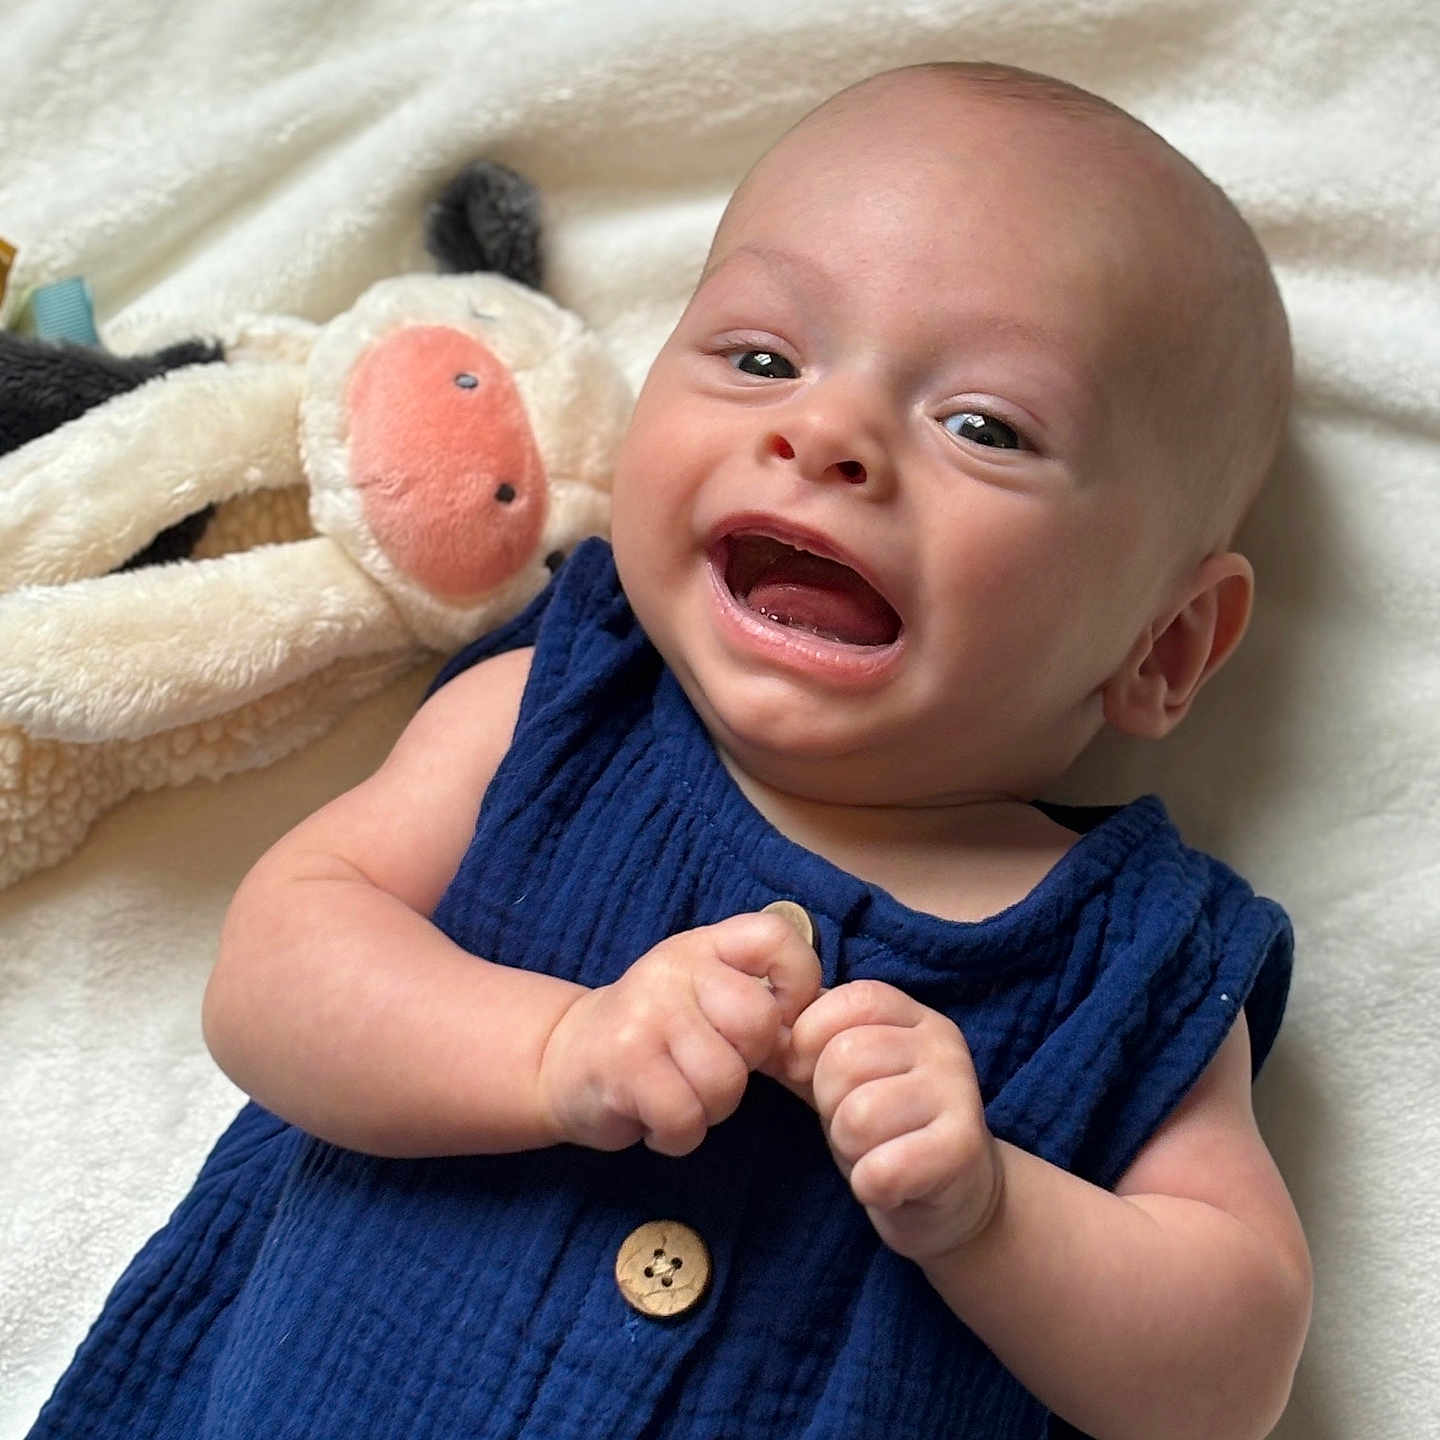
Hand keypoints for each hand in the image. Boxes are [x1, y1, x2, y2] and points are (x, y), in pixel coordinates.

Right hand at [538, 911, 821, 1155]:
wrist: (565, 1059)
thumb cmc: (658, 1033)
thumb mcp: (706, 994)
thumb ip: (761, 1001)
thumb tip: (817, 1038)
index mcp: (705, 945)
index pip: (776, 938)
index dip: (799, 985)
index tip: (779, 1022)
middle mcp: (674, 968)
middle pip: (758, 1024)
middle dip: (747, 1065)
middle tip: (713, 1066)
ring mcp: (645, 1013)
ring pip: (725, 1082)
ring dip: (710, 1107)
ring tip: (679, 1092)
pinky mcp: (622, 1065)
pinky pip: (686, 1119)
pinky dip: (677, 1134)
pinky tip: (655, 1115)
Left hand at [779, 980, 1002, 1261]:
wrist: (952, 1198)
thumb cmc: (885, 1127)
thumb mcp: (839, 1077)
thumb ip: (799, 1047)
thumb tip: (746, 1028)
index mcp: (911, 1016)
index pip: (848, 1000)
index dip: (810, 1038)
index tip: (809, 1073)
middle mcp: (942, 1044)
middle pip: (845, 1058)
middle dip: (829, 1103)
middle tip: (854, 1124)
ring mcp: (960, 1092)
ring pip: (860, 1114)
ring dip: (850, 1147)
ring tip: (873, 1151)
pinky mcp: (962, 1149)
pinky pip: (883, 1168)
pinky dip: (871, 1185)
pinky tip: (889, 1185)